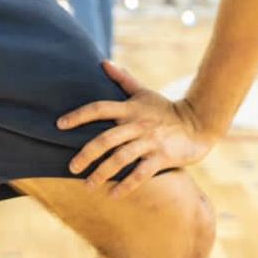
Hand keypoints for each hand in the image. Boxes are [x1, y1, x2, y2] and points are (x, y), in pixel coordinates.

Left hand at [58, 61, 218, 198]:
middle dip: (86, 154)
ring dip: (102, 172)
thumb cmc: (165, 109)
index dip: (78, 115)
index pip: (99, 108)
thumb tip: (103, 62)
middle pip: (106, 138)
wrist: (198, 123)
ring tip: (89, 184)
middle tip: (72, 167)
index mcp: (130, 108)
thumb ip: (123, 79)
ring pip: (121, 158)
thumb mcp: (144, 93)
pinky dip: (127, 185)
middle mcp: (137, 124)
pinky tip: (114, 195)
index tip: (59, 125)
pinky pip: (141, 173)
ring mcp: (150, 141)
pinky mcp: (162, 157)